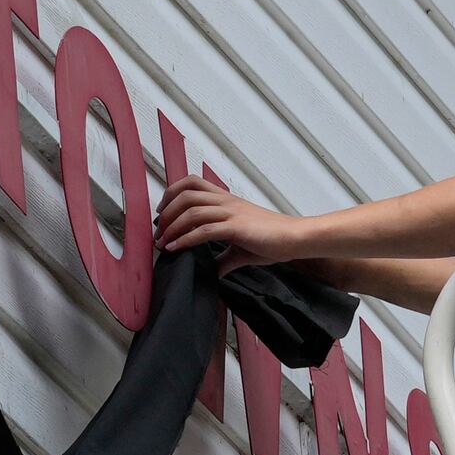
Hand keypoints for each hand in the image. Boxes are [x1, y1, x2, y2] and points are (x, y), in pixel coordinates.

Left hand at [157, 174, 310, 273]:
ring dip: (171, 226)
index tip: (162, 213)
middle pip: (186, 194)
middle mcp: (226, 202)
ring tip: (162, 242)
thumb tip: (213, 272)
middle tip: (158, 231)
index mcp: (226, 200)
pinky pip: (204, 230)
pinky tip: (175, 249)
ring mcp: (231, 213)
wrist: (296, 238)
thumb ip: (224, 258)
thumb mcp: (241, 248)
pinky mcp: (236, 228)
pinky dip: (184, 239)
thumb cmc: (273, 239)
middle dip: (166, 211)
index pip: (192, 183)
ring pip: (191, 210)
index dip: (172, 193)